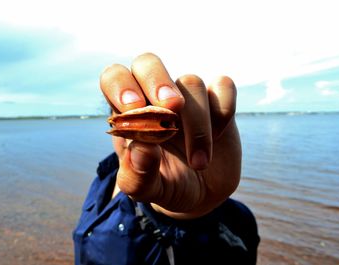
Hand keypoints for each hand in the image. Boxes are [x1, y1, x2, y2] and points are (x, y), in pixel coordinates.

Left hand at [100, 53, 240, 218]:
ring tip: (198, 162)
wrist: (202, 192)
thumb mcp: (147, 190)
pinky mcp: (217, 101)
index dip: (121, 85)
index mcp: (129, 113)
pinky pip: (223, 86)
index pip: (115, 78)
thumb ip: (137, 176)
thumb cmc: (167, 184)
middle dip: (158, 81)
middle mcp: (156, 98)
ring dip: (198, 124)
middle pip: (147, 62)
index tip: (134, 109)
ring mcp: (189, 97)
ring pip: (191, 81)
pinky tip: (218, 136)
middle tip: (171, 110)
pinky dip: (223, 110)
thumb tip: (141, 149)